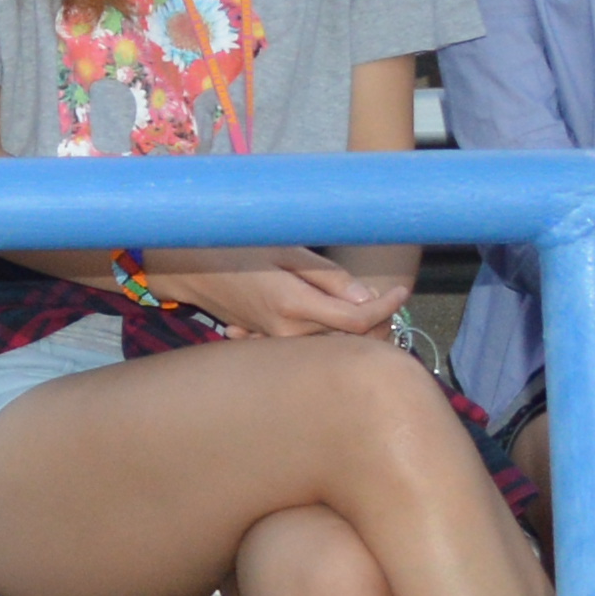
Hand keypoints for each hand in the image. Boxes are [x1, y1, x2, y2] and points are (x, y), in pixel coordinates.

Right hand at [203, 248, 405, 341]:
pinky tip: (330, 317)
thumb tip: (366, 297)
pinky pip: (313, 346)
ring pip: (335, 345)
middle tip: (384, 297)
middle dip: (377, 321)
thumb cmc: (237, 249)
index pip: (358, 319)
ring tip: (360, 304)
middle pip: (351, 339)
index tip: (402, 291)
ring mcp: (280, 343)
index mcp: (294, 305)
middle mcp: (289, 333)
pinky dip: (330, 334)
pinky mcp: (273, 345)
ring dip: (355, 329)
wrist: (192, 269)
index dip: (387, 307)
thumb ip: (327, 276)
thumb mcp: (285, 250)